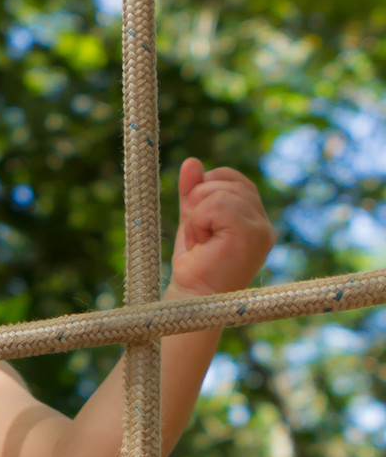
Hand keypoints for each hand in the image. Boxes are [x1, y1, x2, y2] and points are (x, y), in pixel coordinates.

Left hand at [167, 159, 274, 297]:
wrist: (193, 295)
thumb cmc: (195, 263)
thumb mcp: (193, 218)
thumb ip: (194, 190)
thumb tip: (192, 161)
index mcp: (255, 218)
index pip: (233, 179)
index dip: (207, 187)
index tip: (198, 217)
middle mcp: (264, 223)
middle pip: (224, 182)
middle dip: (198, 202)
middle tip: (198, 235)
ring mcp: (261, 229)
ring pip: (219, 193)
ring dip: (196, 215)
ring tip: (200, 241)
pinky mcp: (251, 235)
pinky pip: (217, 204)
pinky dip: (199, 220)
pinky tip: (201, 242)